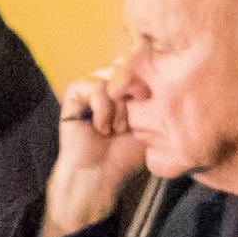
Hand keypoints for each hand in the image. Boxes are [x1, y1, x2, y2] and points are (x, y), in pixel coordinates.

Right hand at [40, 68, 144, 236]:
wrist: (98, 174)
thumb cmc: (124, 154)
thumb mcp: (149, 124)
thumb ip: (154, 99)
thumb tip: (163, 73)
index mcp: (126, 87)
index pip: (139, 62)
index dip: (147, 77)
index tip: (148, 99)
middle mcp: (108, 82)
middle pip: (125, 63)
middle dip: (134, 90)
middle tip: (132, 118)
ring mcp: (91, 86)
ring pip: (111, 77)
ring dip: (118, 108)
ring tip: (115, 130)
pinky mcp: (75, 93)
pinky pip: (93, 86)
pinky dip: (101, 109)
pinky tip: (100, 129)